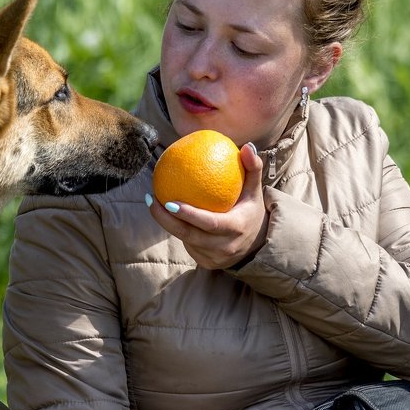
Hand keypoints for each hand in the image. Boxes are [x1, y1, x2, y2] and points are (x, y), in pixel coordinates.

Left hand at [146, 143, 267, 269]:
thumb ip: (253, 168)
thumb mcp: (255, 190)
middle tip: (152, 199)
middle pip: (189, 235)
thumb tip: (246, 146)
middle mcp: (225, 247)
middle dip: (166, 220)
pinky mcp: (206, 263)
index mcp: (236, 228)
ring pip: (184, 240)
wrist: (257, 244)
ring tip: (152, 202)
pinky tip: (164, 213)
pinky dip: (176, 229)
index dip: (189, 215)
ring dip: (167, 223)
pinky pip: (187, 245)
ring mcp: (214, 258)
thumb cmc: (251, 209)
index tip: (170, 201)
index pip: (209, 223)